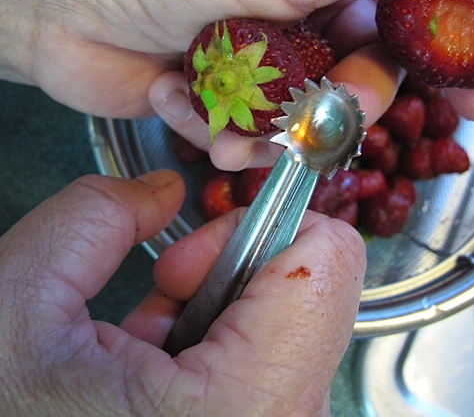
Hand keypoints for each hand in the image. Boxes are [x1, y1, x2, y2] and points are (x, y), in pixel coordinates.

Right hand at [0, 170, 364, 415]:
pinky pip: (277, 361)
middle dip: (232, 270)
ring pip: (296, 325)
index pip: (327, 262)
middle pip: (316, 293)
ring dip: (220, 307)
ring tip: (150, 336)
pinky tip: (163, 364)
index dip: (265, 224)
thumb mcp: (25, 287)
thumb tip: (166, 192)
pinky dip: (221, 341)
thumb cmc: (3, 401)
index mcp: (232, 407)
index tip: (207, 237)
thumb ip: (103, 213)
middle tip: (167, 288)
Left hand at [1, 0, 473, 167]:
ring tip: (237, 115)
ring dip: (277, 127)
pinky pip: (252, 137)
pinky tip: (185, 101)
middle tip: (337, 111)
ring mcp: (259, 54)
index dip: (454, 47)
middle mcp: (303, 3)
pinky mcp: (218, 96)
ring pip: (310, 118)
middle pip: (371, 72)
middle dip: (353, 102)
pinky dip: (223, 133)